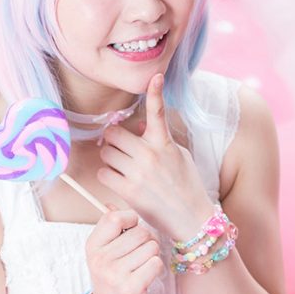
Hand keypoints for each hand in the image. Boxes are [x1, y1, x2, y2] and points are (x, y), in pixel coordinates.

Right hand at [85, 206, 163, 293]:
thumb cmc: (110, 276)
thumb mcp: (102, 252)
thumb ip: (109, 228)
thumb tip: (111, 205)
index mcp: (93, 246)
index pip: (114, 218)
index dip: (130, 219)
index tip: (131, 230)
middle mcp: (101, 259)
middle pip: (140, 232)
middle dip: (146, 241)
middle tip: (140, 254)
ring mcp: (115, 274)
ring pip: (151, 247)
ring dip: (152, 255)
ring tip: (142, 266)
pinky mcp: (131, 288)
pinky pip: (155, 263)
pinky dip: (156, 268)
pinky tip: (146, 276)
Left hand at [97, 73, 214, 239]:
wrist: (190, 218)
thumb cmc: (185, 185)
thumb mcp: (178, 156)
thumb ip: (158, 140)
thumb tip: (139, 127)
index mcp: (164, 143)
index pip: (159, 112)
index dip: (156, 92)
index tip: (155, 76)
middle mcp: (150, 154)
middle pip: (114, 134)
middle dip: (112, 140)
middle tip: (118, 149)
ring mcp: (139, 173)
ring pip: (106, 153)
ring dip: (109, 158)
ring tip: (121, 167)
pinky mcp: (129, 190)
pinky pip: (104, 173)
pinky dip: (107, 176)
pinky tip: (119, 181)